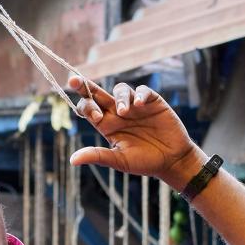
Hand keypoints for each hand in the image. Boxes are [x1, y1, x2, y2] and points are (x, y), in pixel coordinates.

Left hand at [68, 76, 203, 189]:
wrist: (172, 160)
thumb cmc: (145, 162)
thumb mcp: (119, 160)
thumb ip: (98, 156)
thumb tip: (72, 160)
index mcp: (107, 125)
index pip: (89, 109)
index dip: (86, 107)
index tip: (95, 116)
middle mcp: (118, 112)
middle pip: (97, 93)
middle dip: (84, 85)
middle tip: (74, 81)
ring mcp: (135, 106)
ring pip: (120, 90)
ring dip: (120, 98)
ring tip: (124, 111)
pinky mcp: (152, 102)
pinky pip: (143, 91)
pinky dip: (139, 95)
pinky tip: (139, 105)